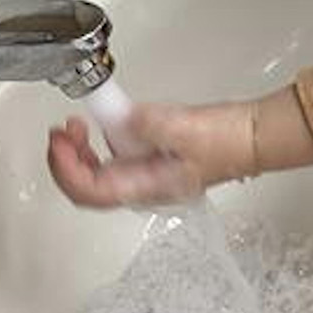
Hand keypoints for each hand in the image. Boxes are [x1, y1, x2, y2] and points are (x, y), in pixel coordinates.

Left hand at [47, 85, 312, 209]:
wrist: (254, 136)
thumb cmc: (228, 141)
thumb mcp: (186, 129)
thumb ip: (148, 125)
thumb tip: (119, 121)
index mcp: (147, 187)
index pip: (91, 191)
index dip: (66, 169)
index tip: (58, 140)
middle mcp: (142, 186)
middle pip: (88, 185)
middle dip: (68, 159)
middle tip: (63, 129)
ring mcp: (146, 173)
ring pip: (98, 173)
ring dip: (80, 151)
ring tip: (76, 124)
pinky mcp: (152, 158)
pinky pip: (114, 156)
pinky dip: (98, 142)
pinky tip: (101, 124)